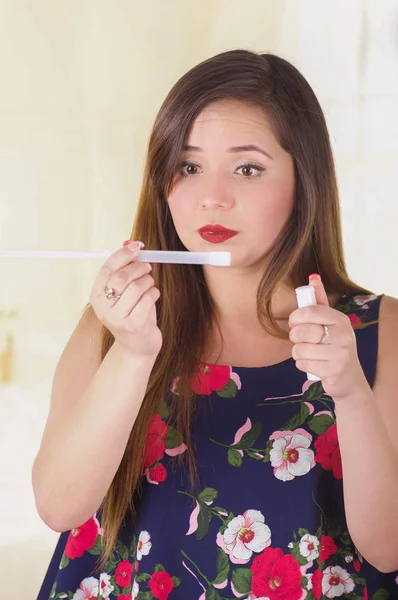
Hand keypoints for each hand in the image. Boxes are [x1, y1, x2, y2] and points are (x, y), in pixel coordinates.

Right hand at [90, 241, 161, 358]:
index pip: (107, 269)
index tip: (137, 247)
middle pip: (121, 277)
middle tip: (148, 267)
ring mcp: (117, 318)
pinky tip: (153, 297)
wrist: (137, 347)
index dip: (122, 255)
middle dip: (138, 268)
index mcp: (97, 296)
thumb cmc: (133, 314)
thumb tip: (130, 244)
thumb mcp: (125, 293)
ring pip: (136, 287)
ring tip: (150, 286)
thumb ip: (125, 271)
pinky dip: (154, 293)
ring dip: (148, 282)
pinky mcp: (133, 325)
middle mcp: (103, 308)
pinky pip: (148, 299)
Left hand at [289, 276, 368, 399]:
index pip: (309, 311)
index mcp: (341, 319)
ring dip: (298, 354)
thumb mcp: (330, 323)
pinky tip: (314, 366)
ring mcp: (340, 354)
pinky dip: (303, 365)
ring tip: (310, 354)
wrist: (349, 380)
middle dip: (295, 337)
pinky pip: (303, 364)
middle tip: (301, 341)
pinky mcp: (333, 371)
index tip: (294, 322)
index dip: (295, 317)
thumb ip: (319, 302)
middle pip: (302, 331)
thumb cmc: (334, 346)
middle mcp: (343, 335)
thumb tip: (313, 277)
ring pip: (300, 350)